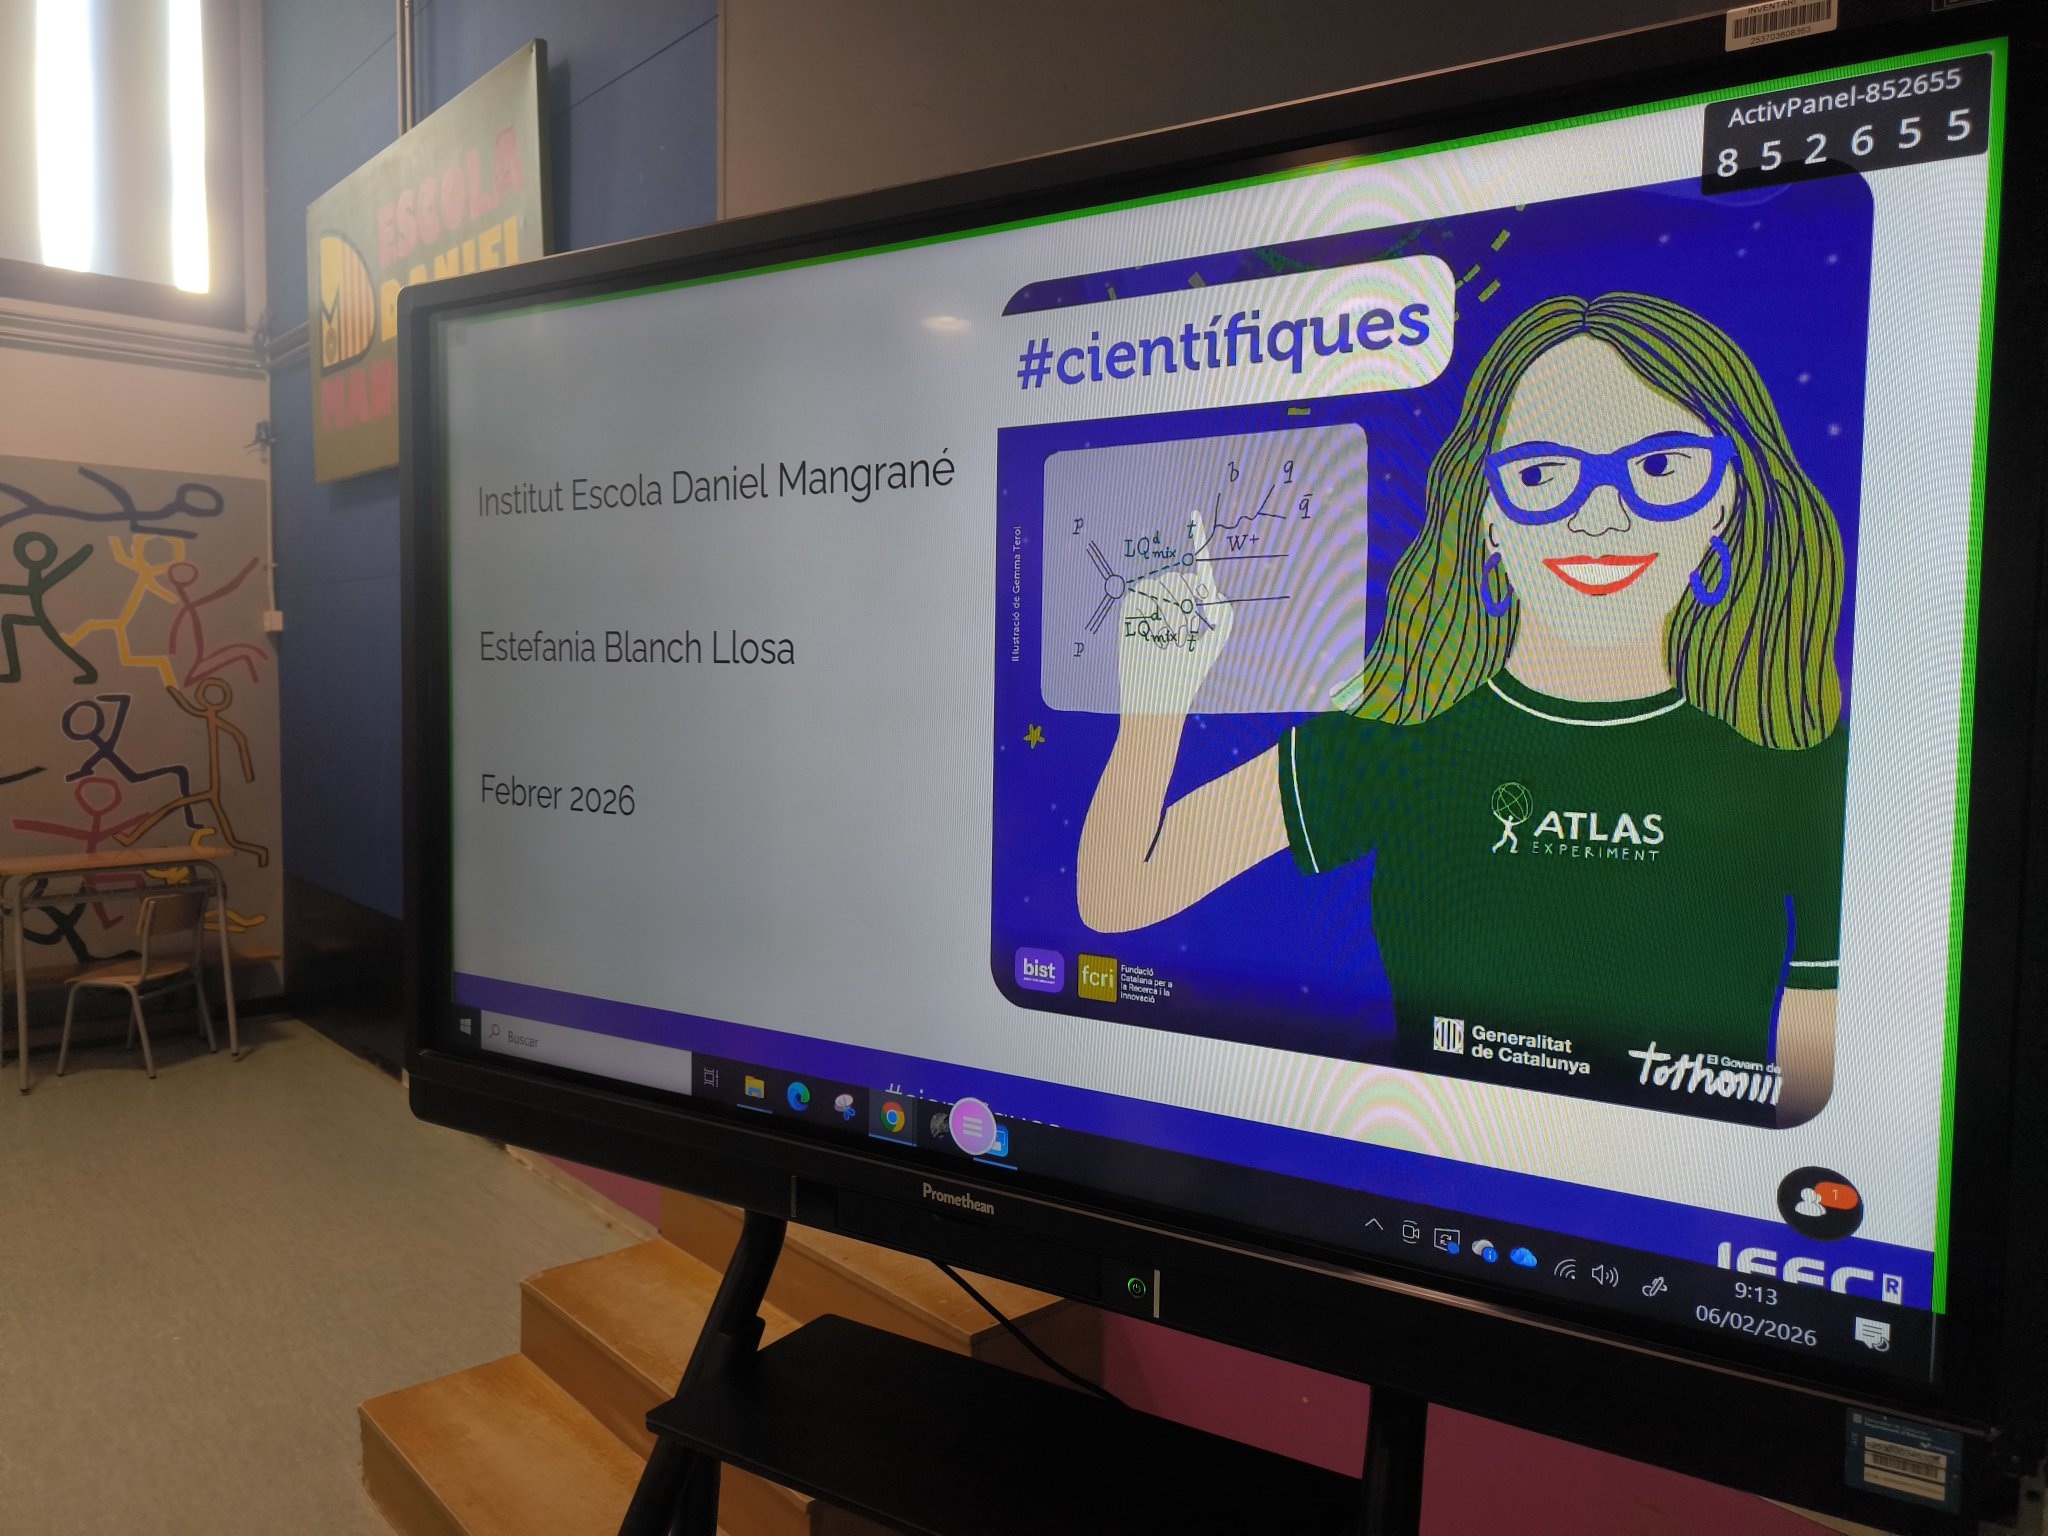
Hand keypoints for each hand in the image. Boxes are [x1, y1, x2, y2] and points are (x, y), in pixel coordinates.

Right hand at [1115, 511, 1233, 716]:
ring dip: (1178, 612)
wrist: (1157, 696)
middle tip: (1191, 631)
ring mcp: (1147, 604)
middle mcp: (1167, 599)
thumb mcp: (1215, 643)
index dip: (1197, 540)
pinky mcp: (1130, 611)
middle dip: (1194, 602)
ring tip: (1176, 641)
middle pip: (1184, 577)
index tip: (1195, 515)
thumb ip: (1224, 614)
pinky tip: (1159, 637)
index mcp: (1190, 603)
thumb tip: (1214, 591)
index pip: (1197, 568)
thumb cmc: (1187, 674)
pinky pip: (1146, 594)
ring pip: (1167, 585)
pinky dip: (1159, 613)